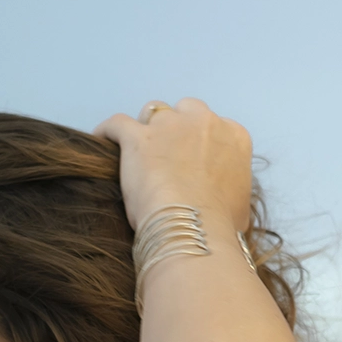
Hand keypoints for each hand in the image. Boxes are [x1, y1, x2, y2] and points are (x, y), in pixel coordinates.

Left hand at [94, 98, 252, 236]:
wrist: (194, 229)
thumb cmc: (219, 226)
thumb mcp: (240, 210)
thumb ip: (233, 196)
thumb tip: (229, 210)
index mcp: (233, 136)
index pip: (213, 127)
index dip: (199, 143)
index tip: (190, 160)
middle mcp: (204, 122)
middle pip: (184, 111)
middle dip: (174, 128)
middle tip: (165, 155)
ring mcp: (170, 126)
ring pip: (153, 113)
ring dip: (146, 127)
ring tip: (136, 151)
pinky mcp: (137, 137)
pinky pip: (116, 123)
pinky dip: (108, 131)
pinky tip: (101, 139)